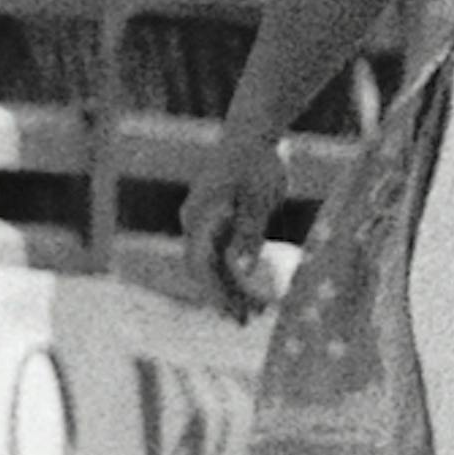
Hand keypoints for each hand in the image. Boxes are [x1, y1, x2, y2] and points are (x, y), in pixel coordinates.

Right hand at [177, 134, 291, 316]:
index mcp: (198, 217)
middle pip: (204, 269)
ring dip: (232, 288)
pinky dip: (238, 272)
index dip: (217, 293)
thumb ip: (249, 233)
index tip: (235, 314)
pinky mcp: (221, 219)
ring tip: (257, 311)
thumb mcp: (258, 198)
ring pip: (214, 264)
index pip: (201, 265)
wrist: (254, 132)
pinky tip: (258, 287)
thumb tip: (242, 266)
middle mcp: (195, 222)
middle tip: (246, 322)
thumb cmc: (256, 162)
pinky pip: (223, 253)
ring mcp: (206, 221)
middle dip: (223, 297)